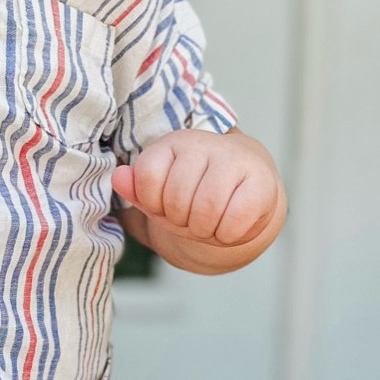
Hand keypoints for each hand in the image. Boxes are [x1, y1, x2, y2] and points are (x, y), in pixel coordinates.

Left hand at [111, 127, 285, 273]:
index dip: (154, 204)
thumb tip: (118, 177)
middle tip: (194, 216)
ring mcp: (233, 159)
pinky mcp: (260, 181)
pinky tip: (231, 224)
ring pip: (205, 211)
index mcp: (172, 143)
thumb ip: (137, 188)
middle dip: (182, 221)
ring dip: (205, 230)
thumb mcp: (162, 194)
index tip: (167, 204)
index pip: (147, 177)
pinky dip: (227, 236)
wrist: (248, 190)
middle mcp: (202, 143)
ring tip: (211, 221)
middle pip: (176, 199)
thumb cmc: (198, 194)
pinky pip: (233, 223)